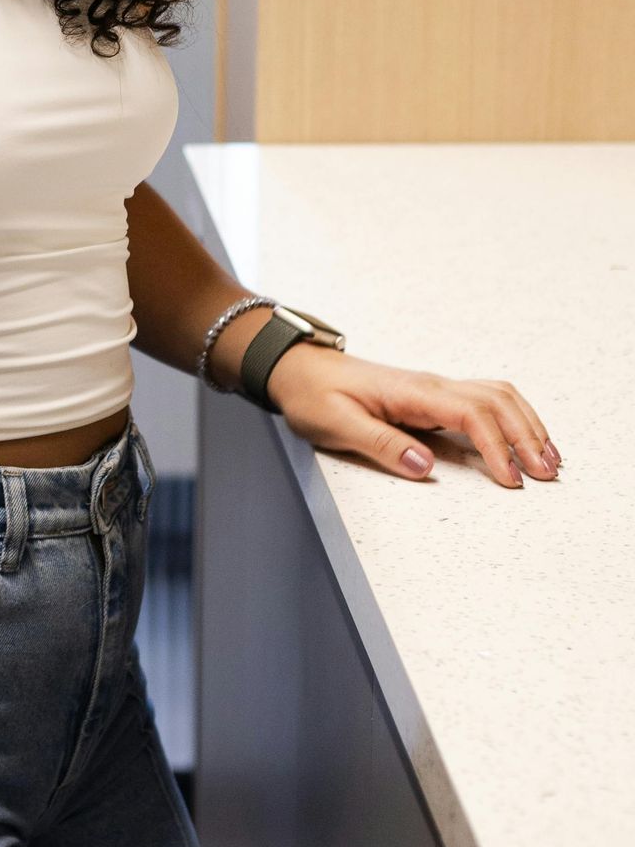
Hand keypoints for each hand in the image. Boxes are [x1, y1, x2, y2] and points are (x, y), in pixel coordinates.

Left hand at [266, 343, 559, 490]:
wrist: (298, 368)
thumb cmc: (313, 395)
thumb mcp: (336, 424)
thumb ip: (381, 444)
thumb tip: (426, 465)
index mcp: (411, 392)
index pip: (470, 413)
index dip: (497, 446)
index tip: (511, 478)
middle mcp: (431, 385)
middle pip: (497, 401)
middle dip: (527, 436)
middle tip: (548, 473)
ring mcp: (434, 389)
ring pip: (497, 396)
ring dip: (527, 425)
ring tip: (549, 459)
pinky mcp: (433, 398)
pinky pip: (484, 401)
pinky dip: (512, 418)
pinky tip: (523, 439)